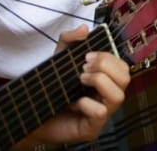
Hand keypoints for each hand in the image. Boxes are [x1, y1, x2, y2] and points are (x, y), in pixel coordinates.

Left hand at [12, 26, 129, 148]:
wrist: (30, 113)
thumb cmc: (50, 88)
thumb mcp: (59, 59)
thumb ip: (69, 40)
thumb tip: (85, 28)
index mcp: (106, 81)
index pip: (122, 67)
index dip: (109, 58)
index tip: (87, 56)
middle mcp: (107, 96)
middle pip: (126, 78)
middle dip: (105, 66)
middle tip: (83, 67)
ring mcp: (103, 114)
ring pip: (119, 96)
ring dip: (100, 82)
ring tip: (80, 80)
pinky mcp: (92, 129)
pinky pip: (100, 112)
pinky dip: (87, 104)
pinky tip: (74, 103)